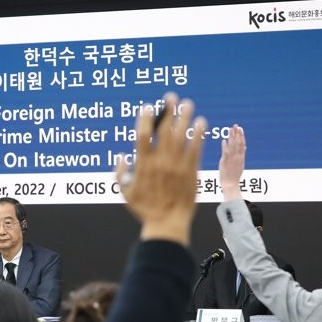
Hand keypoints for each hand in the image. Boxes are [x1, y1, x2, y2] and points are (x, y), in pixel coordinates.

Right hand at [116, 93, 205, 244]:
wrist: (168, 223)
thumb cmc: (145, 210)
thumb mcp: (125, 193)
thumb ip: (119, 173)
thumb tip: (121, 156)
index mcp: (143, 165)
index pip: (142, 134)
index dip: (145, 118)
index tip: (148, 107)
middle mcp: (160, 162)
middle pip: (165, 129)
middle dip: (168, 111)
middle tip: (171, 97)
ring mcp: (177, 165)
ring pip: (182, 135)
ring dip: (185, 117)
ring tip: (188, 104)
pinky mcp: (191, 171)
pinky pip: (196, 148)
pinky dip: (199, 134)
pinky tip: (202, 123)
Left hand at [218, 125, 245, 199]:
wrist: (231, 184)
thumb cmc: (234, 176)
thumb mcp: (240, 164)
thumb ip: (241, 155)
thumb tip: (244, 147)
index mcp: (241, 157)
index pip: (242, 144)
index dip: (241, 136)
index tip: (240, 129)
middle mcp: (237, 157)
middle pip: (238, 143)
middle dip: (237, 133)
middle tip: (236, 125)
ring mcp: (231, 159)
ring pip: (232, 145)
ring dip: (231, 137)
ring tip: (230, 129)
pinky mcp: (225, 161)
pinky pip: (225, 152)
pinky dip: (225, 146)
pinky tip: (224, 140)